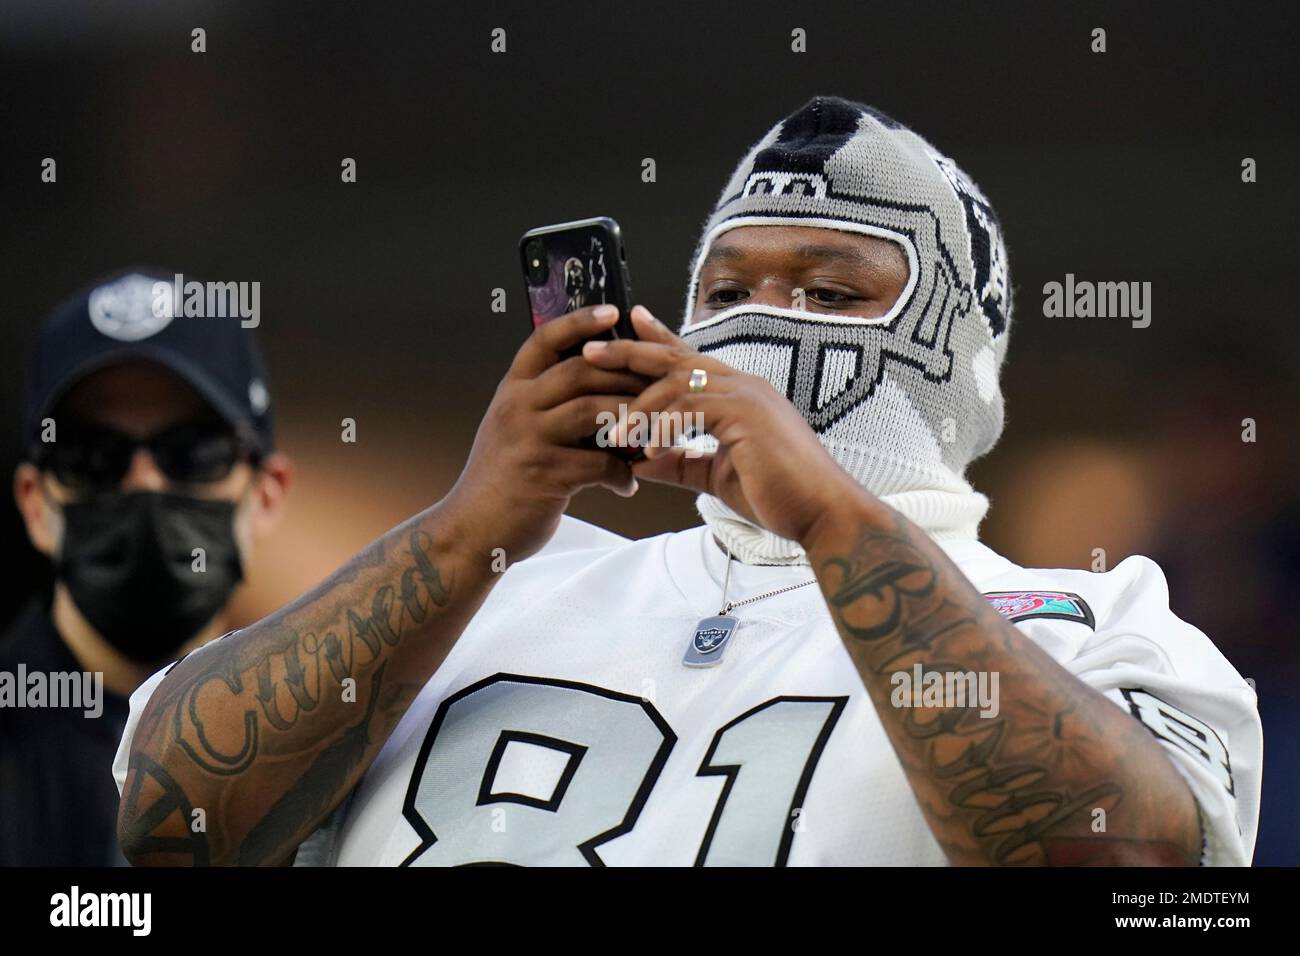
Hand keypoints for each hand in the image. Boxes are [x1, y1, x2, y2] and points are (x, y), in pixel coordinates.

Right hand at [447, 306, 651, 561]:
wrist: (471, 530)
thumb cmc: (501, 481)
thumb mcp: (513, 430)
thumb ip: (545, 406)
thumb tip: (599, 391)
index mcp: (512, 391)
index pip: (544, 340)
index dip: (579, 322)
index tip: (612, 311)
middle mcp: (517, 407)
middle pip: (579, 369)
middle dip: (624, 374)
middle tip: (658, 383)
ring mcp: (529, 438)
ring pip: (592, 410)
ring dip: (631, 419)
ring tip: (654, 432)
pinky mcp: (544, 473)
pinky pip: (598, 463)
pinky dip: (621, 473)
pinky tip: (628, 483)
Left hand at [581, 305, 871, 546]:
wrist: (820, 513)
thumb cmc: (778, 496)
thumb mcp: (715, 476)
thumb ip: (679, 463)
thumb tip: (638, 461)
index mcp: (738, 394)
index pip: (689, 359)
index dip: (656, 342)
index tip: (626, 328)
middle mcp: (742, 385)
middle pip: (675, 357)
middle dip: (630, 352)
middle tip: (589, 351)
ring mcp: (746, 395)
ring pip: (676, 382)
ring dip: (639, 406)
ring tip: (613, 431)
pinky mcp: (745, 414)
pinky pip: (690, 409)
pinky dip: (662, 428)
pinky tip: (646, 451)